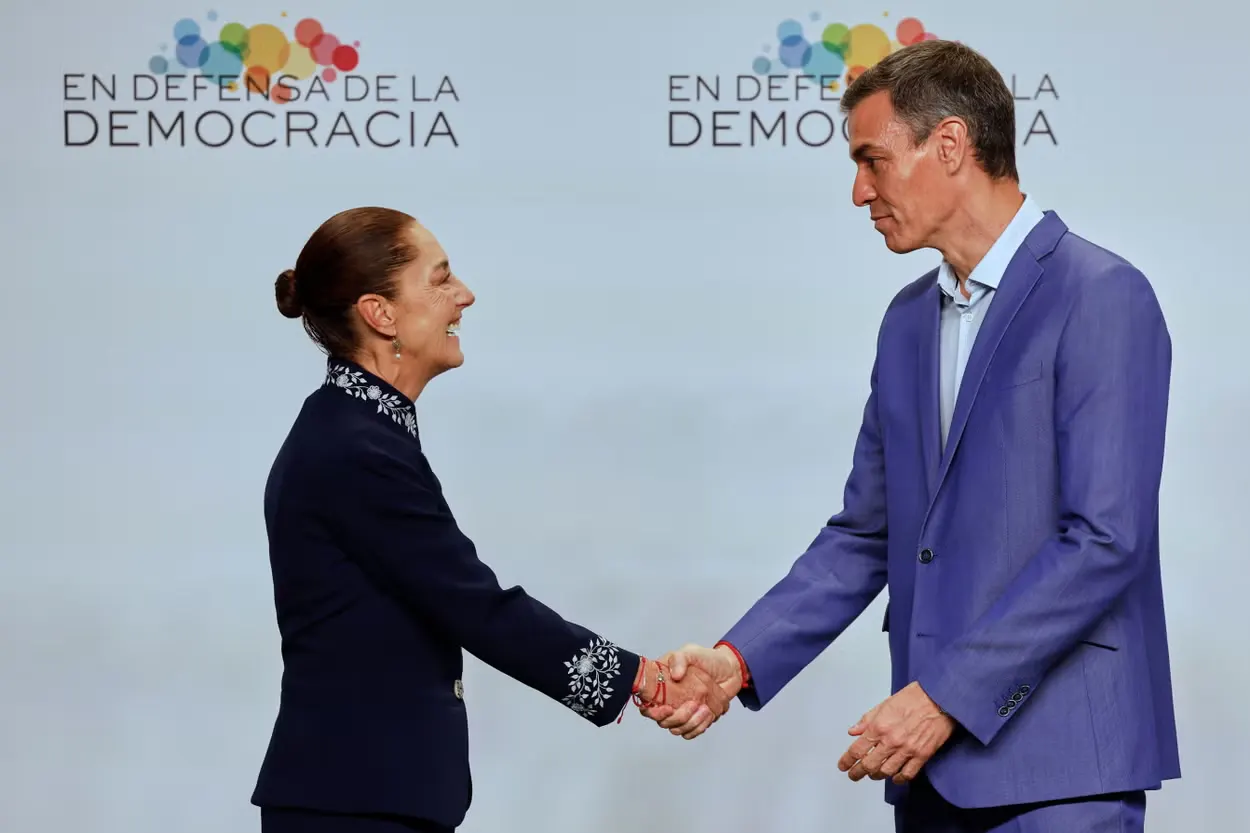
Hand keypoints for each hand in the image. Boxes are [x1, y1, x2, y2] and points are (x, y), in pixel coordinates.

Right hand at [640, 643, 744, 738]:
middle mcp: (669, 701)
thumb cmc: (707, 659)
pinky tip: (708, 714)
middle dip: (679, 717)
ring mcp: (682, 712)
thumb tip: (675, 675)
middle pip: (664, 722)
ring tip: (705, 709)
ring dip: (692, 723)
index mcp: (663, 686)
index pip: (649, 706)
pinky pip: (692, 732)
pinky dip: (700, 727)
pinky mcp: (695, 719)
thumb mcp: (691, 652)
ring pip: (678, 730)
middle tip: (693, 704)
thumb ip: (680, 659)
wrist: (729, 669)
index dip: (654, 712)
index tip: (668, 708)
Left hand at [837, 681, 954, 783]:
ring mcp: (907, 750)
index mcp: (879, 726)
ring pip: (886, 772)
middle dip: (857, 772)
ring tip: (873, 774)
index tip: (843, 765)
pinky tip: (894, 777)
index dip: (847, 761)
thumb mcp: (885, 704)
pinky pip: (907, 774)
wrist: (939, 698)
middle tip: (854, 775)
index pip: (857, 750)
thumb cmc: (914, 697)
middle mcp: (891, 740)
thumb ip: (867, 720)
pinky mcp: (922, 755)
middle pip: (869, 765)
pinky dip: (898, 778)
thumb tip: (853, 731)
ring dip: (876, 775)